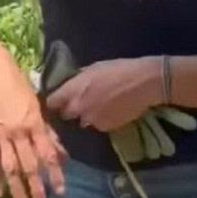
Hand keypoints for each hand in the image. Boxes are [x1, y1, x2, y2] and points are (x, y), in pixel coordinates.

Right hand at [0, 84, 66, 197]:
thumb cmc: (19, 85)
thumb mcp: (38, 107)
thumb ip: (48, 133)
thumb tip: (60, 154)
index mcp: (34, 124)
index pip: (48, 155)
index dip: (55, 174)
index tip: (60, 191)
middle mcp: (18, 133)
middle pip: (29, 165)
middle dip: (36, 187)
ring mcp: (1, 135)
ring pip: (10, 167)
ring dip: (16, 187)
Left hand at [46, 57, 160, 133]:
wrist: (146, 83)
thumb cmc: (119, 70)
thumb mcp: (92, 69)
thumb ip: (77, 81)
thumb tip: (70, 86)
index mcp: (72, 90)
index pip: (51, 102)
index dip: (53, 103)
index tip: (57, 101)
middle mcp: (78, 108)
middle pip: (64, 115)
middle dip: (67, 112)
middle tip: (76, 105)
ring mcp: (91, 120)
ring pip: (81, 122)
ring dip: (85, 117)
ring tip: (97, 108)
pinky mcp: (105, 128)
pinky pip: (97, 126)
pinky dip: (100, 121)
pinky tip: (110, 112)